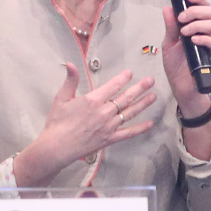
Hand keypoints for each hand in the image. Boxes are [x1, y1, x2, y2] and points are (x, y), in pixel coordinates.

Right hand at [16, 66, 157, 183]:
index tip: (130, 73)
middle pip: (126, 97)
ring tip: (154, 96)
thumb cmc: (57, 122)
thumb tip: (71, 64)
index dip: (123, 78)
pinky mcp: (110, 139)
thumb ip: (70, 80)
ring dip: (143, 103)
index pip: (113, 86)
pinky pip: (128, 133)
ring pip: (130, 113)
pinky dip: (140, 129)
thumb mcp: (61, 98)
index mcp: (93, 100)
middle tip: (151, 80)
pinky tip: (150, 124)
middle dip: (140, 88)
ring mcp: (109, 126)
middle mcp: (104, 112)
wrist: (56, 147)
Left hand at [160, 0, 210, 113]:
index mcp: (196, 26)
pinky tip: (193, 41)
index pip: (202, 7)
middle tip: (182, 18)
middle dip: (195, 11)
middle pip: (210, 12)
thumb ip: (170, 26)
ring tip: (184, 32)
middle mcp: (205, 32)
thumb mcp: (169, 43)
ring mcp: (210, 43)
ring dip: (197, 25)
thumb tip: (168, 7)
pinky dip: (204, 39)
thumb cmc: (176, 64)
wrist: (180, 85)